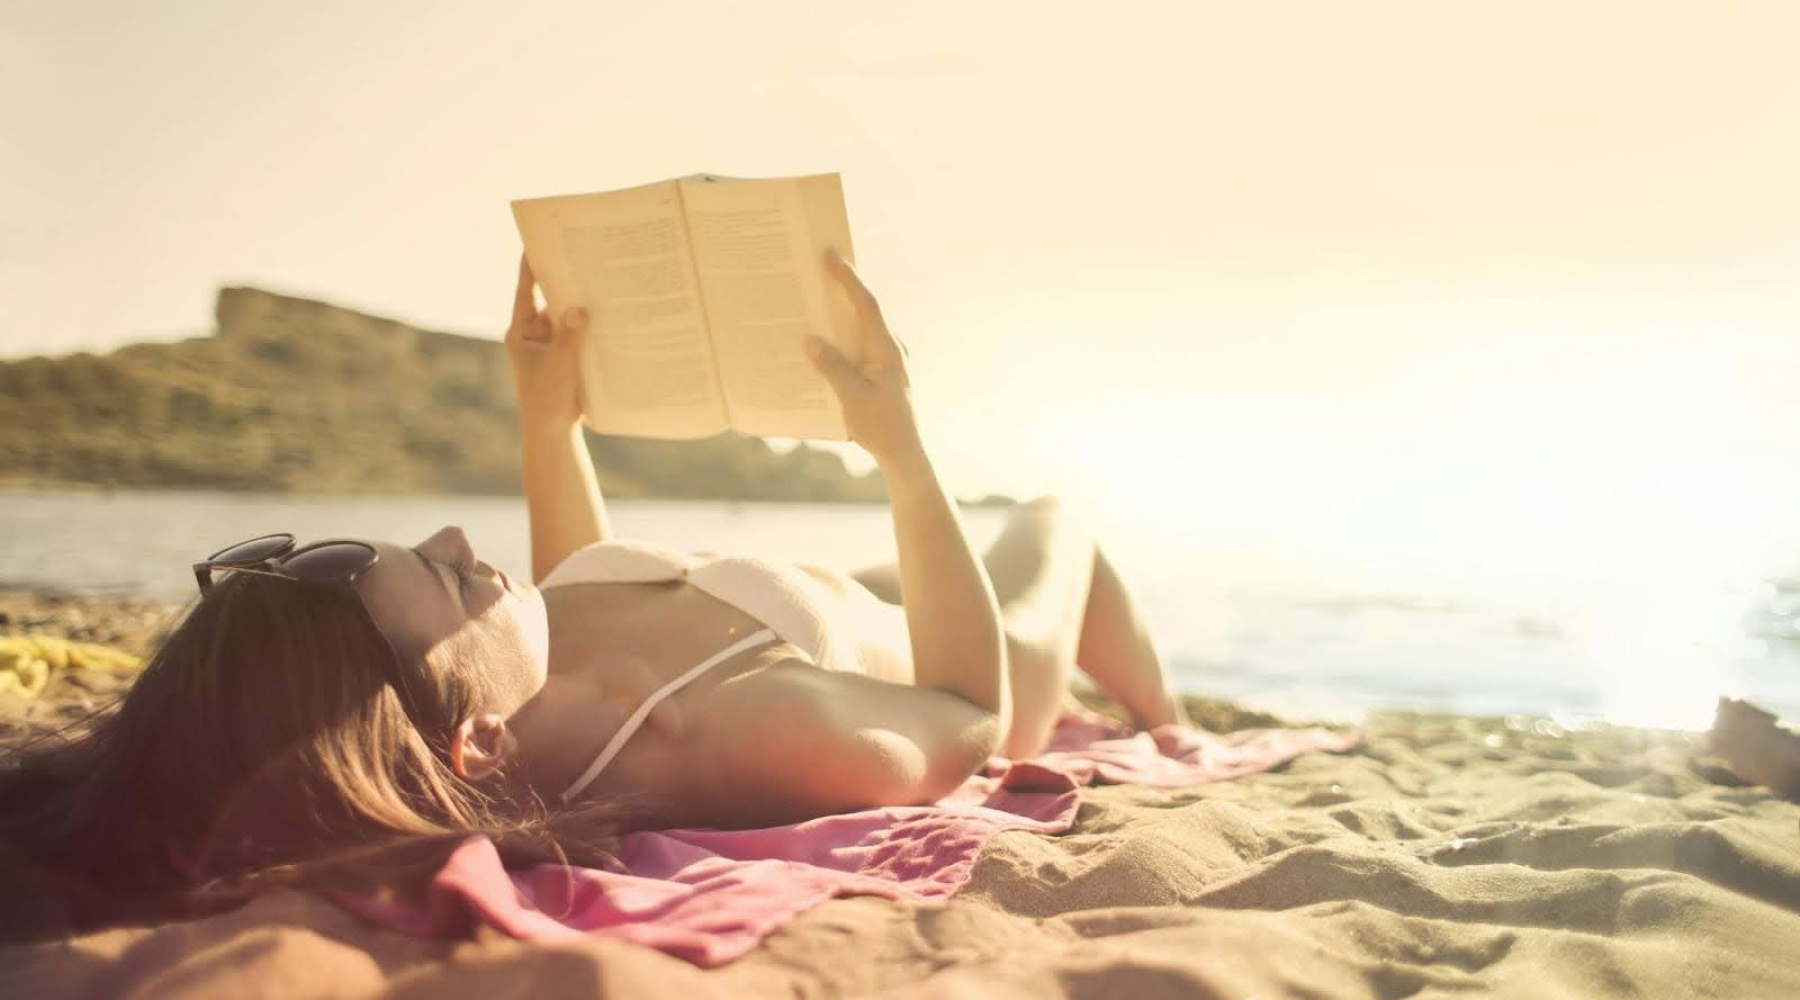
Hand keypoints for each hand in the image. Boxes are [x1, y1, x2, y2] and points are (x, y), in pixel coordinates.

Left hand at [505, 254, 587, 432]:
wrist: (553, 432)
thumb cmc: (546, 400)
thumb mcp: (558, 366)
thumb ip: (569, 336)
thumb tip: (579, 308)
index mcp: (522, 331)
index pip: (525, 290)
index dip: (530, 266)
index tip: (535, 240)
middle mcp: (535, 333)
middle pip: (550, 298)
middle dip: (566, 281)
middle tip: (582, 256)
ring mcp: (552, 343)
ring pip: (568, 316)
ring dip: (582, 304)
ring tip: (602, 280)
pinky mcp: (568, 355)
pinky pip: (580, 333)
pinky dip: (592, 325)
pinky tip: (611, 313)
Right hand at [805, 249, 924, 464]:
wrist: (905, 454)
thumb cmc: (882, 427)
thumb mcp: (852, 398)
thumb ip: (831, 367)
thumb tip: (810, 340)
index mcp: (886, 349)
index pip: (866, 304)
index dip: (847, 278)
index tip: (830, 255)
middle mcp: (889, 348)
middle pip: (863, 309)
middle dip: (841, 287)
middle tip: (818, 265)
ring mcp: (886, 360)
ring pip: (859, 327)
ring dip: (838, 313)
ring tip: (813, 296)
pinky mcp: (880, 372)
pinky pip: (857, 346)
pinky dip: (840, 337)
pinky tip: (820, 341)